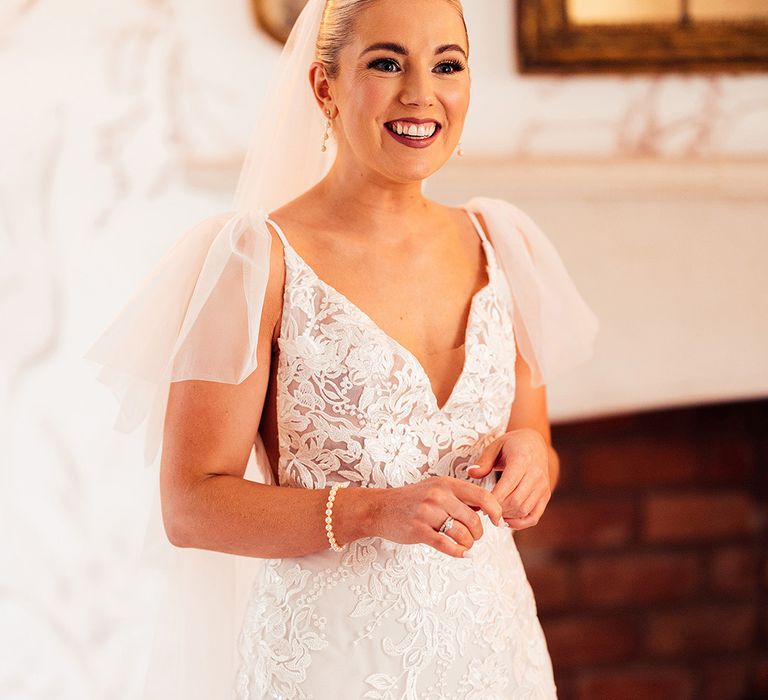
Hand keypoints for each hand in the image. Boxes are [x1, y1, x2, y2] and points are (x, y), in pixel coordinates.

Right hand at [371, 476, 502, 558]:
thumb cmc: (412, 501)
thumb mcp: (435, 488)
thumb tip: (487, 509)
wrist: (379, 508)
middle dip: (478, 533)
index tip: (497, 521)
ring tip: (463, 544)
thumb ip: (459, 496)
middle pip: (473, 519)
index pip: (481, 495)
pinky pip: (446, 545)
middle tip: (472, 537)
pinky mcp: (418, 530)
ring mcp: (427, 513)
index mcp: (446, 484)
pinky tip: (462, 553)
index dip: (495, 510)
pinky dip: (458, 552)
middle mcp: (438, 495)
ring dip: (467, 544)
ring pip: (461, 534)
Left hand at [467, 429, 551, 530]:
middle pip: (516, 501)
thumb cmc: (511, 445)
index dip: (493, 499)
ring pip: (524, 510)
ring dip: (507, 516)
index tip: (479, 504)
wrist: (535, 444)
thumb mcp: (495, 445)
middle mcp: (536, 474)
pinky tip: (506, 520)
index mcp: (522, 460)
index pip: (507, 485)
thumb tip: (471, 473)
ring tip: (493, 514)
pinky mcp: (545, 496)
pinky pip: (534, 516)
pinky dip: (520, 523)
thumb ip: (483, 461)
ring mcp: (543, 486)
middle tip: (484, 511)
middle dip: (498, 509)